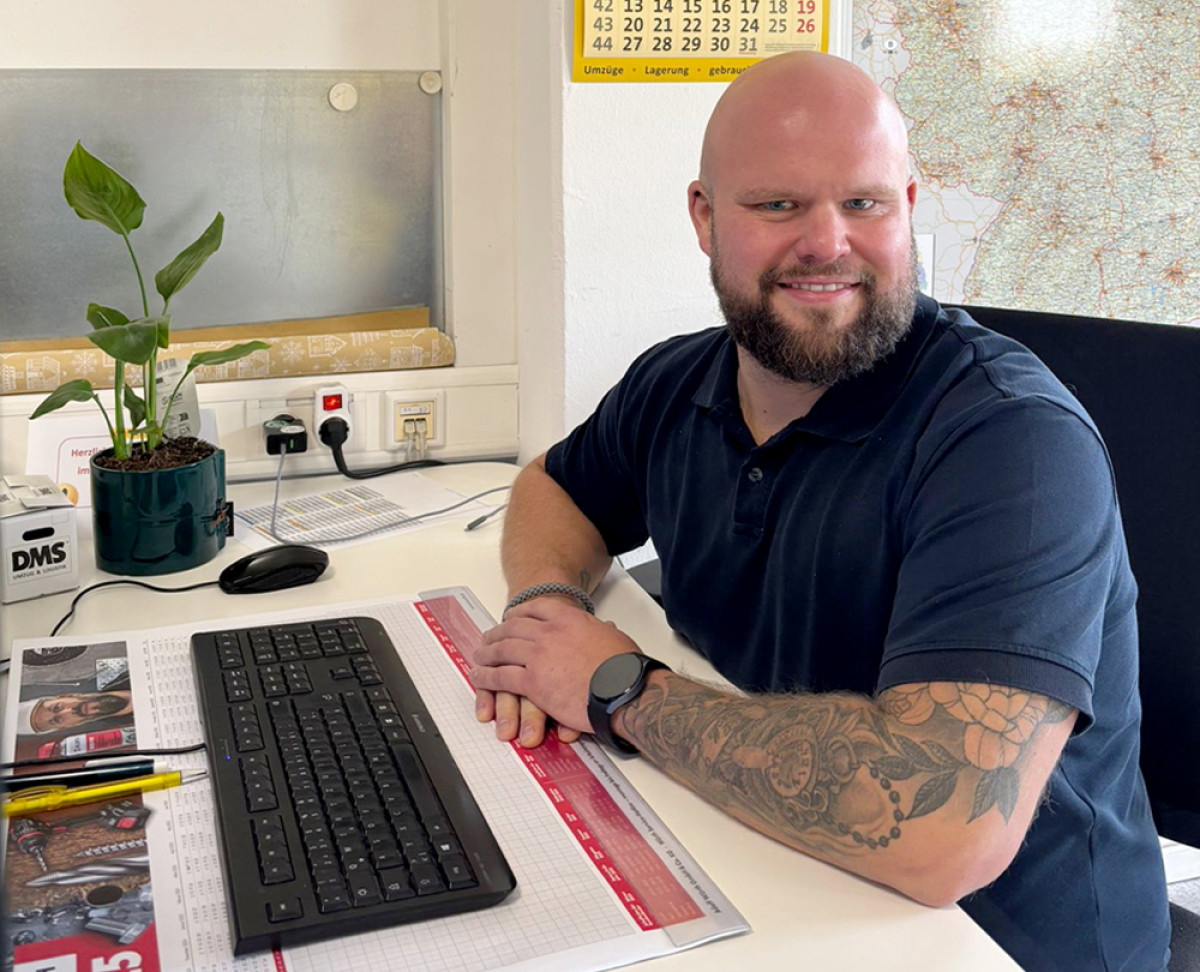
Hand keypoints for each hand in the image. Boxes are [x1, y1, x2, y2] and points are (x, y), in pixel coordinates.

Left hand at [472, 598, 641, 737]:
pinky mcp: (532, 682)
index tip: (512, 616)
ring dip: (487, 652)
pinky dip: (486, 676)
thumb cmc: (624, 668)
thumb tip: (606, 630)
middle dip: (498, 632)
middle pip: (513, 627)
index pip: (536, 608)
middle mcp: (549, 633)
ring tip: (479, 655)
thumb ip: (602, 632)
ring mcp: (538, 657)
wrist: (624, 691)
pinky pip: (501, 676)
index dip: (519, 612)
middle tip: (489, 637)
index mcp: (570, 619)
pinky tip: (479, 676)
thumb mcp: (614, 638)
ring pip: (502, 649)